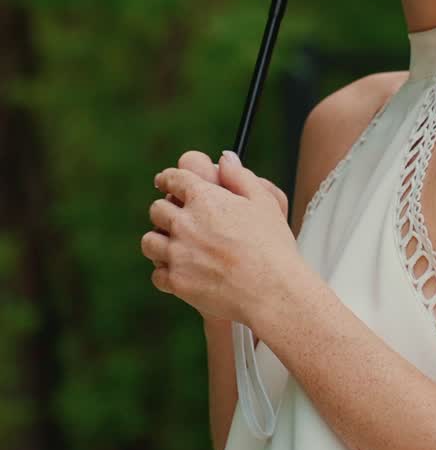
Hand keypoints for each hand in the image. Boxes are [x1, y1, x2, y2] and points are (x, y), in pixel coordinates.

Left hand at [141, 151, 299, 330]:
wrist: (271, 290)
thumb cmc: (272, 246)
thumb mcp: (263, 202)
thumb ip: (240, 176)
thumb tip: (224, 158)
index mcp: (204, 198)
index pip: (173, 179)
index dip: (168, 179)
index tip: (165, 182)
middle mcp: (185, 223)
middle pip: (157, 209)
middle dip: (165, 211)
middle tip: (175, 218)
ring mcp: (178, 253)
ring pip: (149, 241)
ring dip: (159, 240)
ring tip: (173, 245)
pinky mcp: (177, 281)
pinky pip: (157, 273)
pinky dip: (165, 272)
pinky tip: (180, 270)